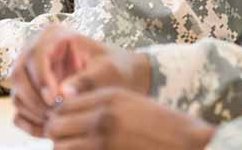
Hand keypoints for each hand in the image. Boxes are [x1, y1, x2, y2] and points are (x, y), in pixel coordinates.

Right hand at [9, 25, 150, 137]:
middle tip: (54, 118)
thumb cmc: (115, 68)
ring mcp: (30, 71)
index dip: (41, 78)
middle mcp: (36, 50)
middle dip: (35, 99)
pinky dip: (29, 122)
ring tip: (55, 124)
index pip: (36, 55)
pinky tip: (47, 130)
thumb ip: (86, 80)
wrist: (118, 78)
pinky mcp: (30, 91)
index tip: (54, 100)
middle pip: (19, 74)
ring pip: (17, 93)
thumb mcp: (106, 71)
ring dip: (33, 113)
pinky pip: (20, 108)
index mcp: (54, 35)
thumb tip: (62, 94)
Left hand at [44, 88, 215, 149]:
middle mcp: (102, 116)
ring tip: (78, 148)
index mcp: (108, 97)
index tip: (66, 124)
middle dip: (57, 134)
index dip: (60, 115)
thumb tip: (67, 113)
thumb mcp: (129, 103)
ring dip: (64, 148)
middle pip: (56, 126)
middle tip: (67, 139)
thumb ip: (101, 105)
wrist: (185, 141)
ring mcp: (103, 140)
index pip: (63, 104)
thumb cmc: (159, 123)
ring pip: (60, 147)